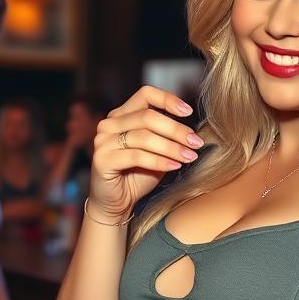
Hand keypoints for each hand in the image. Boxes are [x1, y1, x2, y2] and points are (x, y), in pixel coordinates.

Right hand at [88, 86, 199, 221]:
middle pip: (148, 116)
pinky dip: (159, 160)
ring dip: (171, 147)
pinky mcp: (102, 160)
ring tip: (189, 156)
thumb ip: (168, 137)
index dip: (168, 99)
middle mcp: (109, 124)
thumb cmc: (138, 177)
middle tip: (196, 142)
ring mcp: (103, 141)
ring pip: (144, 136)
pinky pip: (137, 156)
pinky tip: (175, 166)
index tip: (189, 112)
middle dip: (176, 130)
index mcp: (121, 115)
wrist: (116, 205)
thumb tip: (195, 129)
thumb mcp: (158, 152)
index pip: (145, 94)